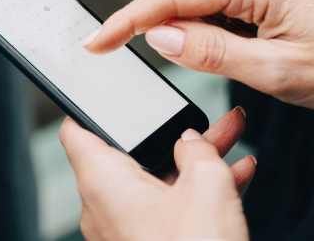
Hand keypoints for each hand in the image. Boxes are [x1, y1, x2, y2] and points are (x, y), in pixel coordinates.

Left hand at [60, 109, 253, 240]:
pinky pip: (168, 208)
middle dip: (169, 132)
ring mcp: (124, 230)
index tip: (105, 87)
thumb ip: (198, 150)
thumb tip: (193, 140)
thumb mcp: (207, 187)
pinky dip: (195, 191)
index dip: (90, 104)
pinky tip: (236, 174)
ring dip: (193, 160)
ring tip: (231, 137)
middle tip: (201, 115)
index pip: (76, 129)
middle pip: (129, 153)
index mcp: (101, 181)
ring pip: (156, 180)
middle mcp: (104, 206)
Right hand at [84, 0, 313, 112]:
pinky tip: (235, 43)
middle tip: (187, 55)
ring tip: (225, 52)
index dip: (126, 21)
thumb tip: (159, 37)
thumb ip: (211, 52)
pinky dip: (205, 18)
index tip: (95, 43)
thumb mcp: (276, 72)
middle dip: (159, 13)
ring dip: (184, 17)